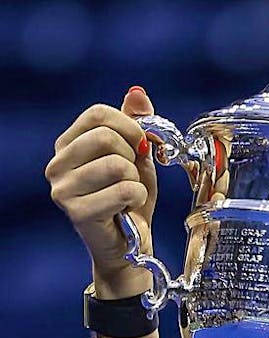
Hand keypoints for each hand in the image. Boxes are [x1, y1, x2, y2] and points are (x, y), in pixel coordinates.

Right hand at [46, 87, 157, 297]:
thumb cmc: (131, 199)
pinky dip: (138, 198)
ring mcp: (61, 188)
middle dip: (134, 157)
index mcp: (68, 144)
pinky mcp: (76, 211)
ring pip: (117, 164)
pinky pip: (124, 190)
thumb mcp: (138, 157)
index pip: (98, 114)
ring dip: (136, 181)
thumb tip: (137, 93)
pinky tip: (128, 209)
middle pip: (107, 137)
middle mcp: (56, 164)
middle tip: (132, 177)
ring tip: (128, 194)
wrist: (130, 244)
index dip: (131, 127)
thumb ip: (137, 124)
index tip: (142, 146)